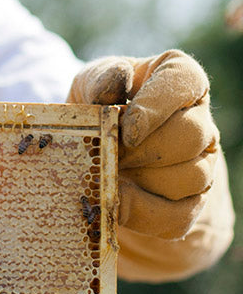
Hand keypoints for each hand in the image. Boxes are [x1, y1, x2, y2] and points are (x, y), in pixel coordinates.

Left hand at [67, 50, 219, 238]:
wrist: (94, 151)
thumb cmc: (95, 106)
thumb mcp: (90, 85)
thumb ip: (102, 79)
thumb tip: (119, 78)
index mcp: (179, 78)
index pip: (186, 80)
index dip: (156, 107)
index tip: (126, 129)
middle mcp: (200, 118)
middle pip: (192, 135)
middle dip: (144, 150)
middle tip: (109, 155)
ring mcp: (202, 161)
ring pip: (192, 177)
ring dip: (143, 181)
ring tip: (109, 175)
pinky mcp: (191, 201)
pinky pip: (180, 216)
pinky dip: (144, 213)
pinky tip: (117, 204)